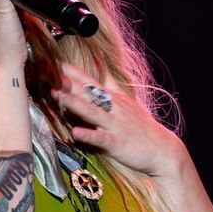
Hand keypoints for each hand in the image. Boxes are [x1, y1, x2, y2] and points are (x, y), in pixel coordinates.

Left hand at [51, 60, 191, 179]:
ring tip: (59, 96)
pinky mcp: (117, 143)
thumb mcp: (127, 101)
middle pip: (88, 93)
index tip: (55, 61)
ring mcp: (115, 125)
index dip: (73, 72)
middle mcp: (114, 108)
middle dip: (69, 83)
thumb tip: (101, 67)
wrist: (163, 150)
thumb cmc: (141, 127)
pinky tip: (76, 132)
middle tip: (49, 73)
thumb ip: (111, 85)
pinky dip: (89, 135)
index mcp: (114, 99)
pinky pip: (101, 138)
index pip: (91, 81)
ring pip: (93, 112)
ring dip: (75, 104)